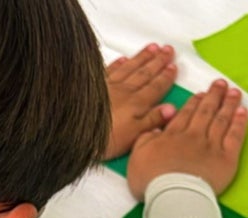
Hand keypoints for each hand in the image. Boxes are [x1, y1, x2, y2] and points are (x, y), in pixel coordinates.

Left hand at [104, 43, 177, 159]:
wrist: (74, 133)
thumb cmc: (105, 140)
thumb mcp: (134, 136)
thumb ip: (153, 121)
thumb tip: (171, 109)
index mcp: (136, 104)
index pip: (156, 87)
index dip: (166, 77)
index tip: (173, 66)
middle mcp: (124, 92)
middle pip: (145, 73)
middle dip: (158, 61)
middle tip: (168, 50)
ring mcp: (108, 87)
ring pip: (129, 68)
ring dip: (141, 57)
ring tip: (152, 48)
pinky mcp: (93, 87)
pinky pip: (109, 70)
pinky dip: (118, 63)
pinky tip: (123, 58)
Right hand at [127, 79, 247, 199]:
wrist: (173, 195)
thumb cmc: (152, 180)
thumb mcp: (137, 157)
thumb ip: (146, 139)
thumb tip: (155, 129)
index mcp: (172, 136)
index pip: (185, 115)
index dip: (194, 103)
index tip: (201, 94)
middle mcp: (193, 136)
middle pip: (205, 112)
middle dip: (213, 96)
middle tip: (220, 84)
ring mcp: (211, 146)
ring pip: (221, 120)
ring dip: (228, 104)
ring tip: (234, 92)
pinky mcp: (226, 158)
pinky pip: (235, 136)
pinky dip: (239, 123)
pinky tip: (242, 112)